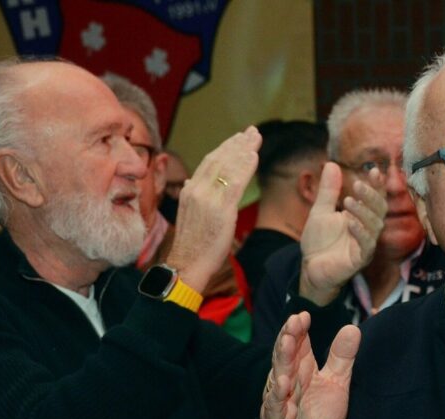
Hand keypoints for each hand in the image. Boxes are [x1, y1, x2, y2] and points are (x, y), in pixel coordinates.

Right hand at [166, 127, 260, 291]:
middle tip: (252, 130)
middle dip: (237, 143)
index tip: (238, 137)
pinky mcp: (222, 210)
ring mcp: (209, 199)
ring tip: (257, 137)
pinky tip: (254, 156)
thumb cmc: (193, 243)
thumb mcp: (190, 213)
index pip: (209, 162)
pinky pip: (235, 183)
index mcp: (190, 190)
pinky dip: (245, 167)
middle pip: (220, 159)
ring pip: (228, 167)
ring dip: (244, 150)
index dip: (225, 147)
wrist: (188, 263)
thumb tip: (193, 180)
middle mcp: (197, 190)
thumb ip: (194, 194)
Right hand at [255, 312, 359, 418]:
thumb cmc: (315, 417)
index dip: (300, 331)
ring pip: (279, 378)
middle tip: (294, 320)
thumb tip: (353, 327)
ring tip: (286, 342)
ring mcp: (280, 403)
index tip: (304, 314)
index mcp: (300, 372)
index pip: (298, 347)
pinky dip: (278, 396)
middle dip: (290, 338)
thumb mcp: (335, 384)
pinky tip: (282, 383)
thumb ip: (342, 358)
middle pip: (287, 357)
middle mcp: (287, 383)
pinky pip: (276, 409)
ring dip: (282, 360)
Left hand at [299, 163, 387, 304]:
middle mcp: (368, 228)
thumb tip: (331, 164)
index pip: (375, 197)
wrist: (310, 266)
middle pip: (380, 209)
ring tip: (348, 201)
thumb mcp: (320, 210)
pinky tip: (349, 222)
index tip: (374, 170)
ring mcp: (366, 244)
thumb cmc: (319, 240)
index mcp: (361, 215)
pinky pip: (366, 244)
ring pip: (375, 226)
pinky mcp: (360, 258)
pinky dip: (360, 231)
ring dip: (363, 212)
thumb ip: (328, 190)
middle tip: (357, 185)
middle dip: (371, 196)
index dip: (377, 184)